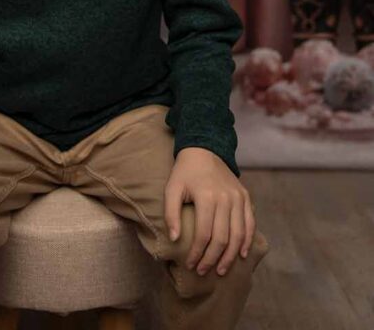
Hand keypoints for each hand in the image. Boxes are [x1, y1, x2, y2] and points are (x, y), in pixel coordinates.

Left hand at [164, 147, 254, 277]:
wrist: (205, 149)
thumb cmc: (185, 172)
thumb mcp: (172, 188)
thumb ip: (171, 213)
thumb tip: (174, 239)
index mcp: (206, 196)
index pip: (204, 234)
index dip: (197, 253)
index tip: (190, 265)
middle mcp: (225, 198)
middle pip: (222, 238)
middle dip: (212, 259)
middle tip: (204, 271)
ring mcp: (238, 198)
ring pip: (238, 234)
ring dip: (230, 256)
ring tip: (221, 270)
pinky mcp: (245, 197)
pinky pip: (250, 223)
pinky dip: (247, 240)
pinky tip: (241, 254)